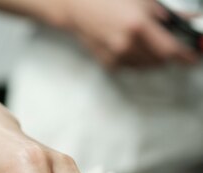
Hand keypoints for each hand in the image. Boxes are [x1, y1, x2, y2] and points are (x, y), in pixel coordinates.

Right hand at [60, 0, 197, 67]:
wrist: (79, 7)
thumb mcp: (144, 1)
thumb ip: (169, 14)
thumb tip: (188, 20)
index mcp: (138, 26)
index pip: (169, 49)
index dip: (184, 56)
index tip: (191, 59)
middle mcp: (126, 44)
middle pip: (158, 61)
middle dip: (167, 55)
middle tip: (169, 45)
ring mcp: (114, 55)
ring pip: (144, 67)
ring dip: (152, 59)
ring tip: (148, 43)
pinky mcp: (106, 61)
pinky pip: (129, 67)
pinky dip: (136, 60)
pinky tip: (132, 47)